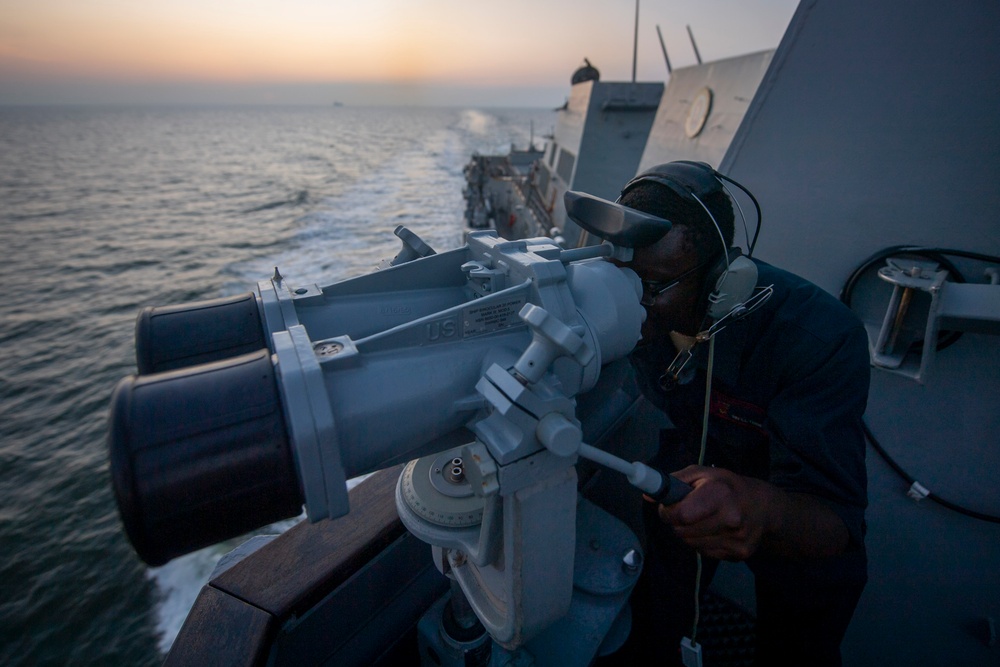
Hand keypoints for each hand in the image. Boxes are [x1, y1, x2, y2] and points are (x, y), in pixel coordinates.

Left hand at [656, 465, 773, 560]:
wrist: (763, 507)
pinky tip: (712, 530)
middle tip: (685, 512)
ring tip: (701, 519)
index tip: (668, 507)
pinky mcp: (739, 554)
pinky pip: (703, 552)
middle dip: (676, 522)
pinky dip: (700, 542)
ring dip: (687, 533)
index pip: (681, 514)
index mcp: (720, 495)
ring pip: (690, 544)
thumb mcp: (702, 473)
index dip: (668, 512)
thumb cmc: (727, 486)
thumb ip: (673, 482)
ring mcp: (736, 539)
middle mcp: (730, 519)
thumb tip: (647, 495)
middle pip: (683, 532)